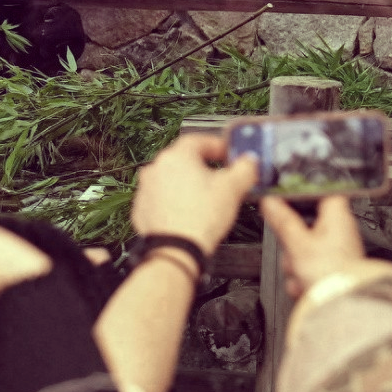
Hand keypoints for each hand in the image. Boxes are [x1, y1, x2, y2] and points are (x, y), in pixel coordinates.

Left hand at [131, 134, 257, 256]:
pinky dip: (175, 202)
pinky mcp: (142, 209)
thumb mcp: (233, 188)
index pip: (199, 140)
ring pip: (171, 180)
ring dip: (188, 185)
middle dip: (204, 167)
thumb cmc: (198, 220)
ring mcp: (146, 190)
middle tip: (220, 177)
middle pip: (184, 160)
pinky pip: (162, 199)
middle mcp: (155, 169)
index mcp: (176, 157)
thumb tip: (248, 162)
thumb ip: (245, 168)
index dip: (218, 146)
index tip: (228, 153)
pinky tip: (190, 212)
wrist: (176, 250)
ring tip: (206, 198)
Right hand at [260, 195, 363, 299]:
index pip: (319, 194)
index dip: (301, 196)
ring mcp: (336, 251)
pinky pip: (308, 266)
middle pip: (304, 226)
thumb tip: (270, 202)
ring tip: (299, 272)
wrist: (342, 303)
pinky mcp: (332, 268)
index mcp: (337, 217)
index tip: (285, 201)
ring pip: (303, 248)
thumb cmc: (330, 274)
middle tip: (290, 249)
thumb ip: (282, 222)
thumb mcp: (297, 244)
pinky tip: (303, 283)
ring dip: (294, 262)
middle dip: (291, 242)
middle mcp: (340, 231)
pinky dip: (302, 275)